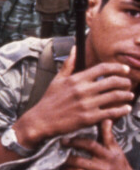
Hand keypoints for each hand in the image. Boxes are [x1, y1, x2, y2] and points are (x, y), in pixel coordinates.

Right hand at [16, 50, 133, 147]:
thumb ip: (69, 64)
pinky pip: (112, 112)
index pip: (102, 68)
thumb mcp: (57, 80)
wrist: (41, 120)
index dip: (117, 67)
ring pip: (115, 96)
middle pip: (113, 81)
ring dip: (126, 95)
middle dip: (125, 82)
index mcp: (76, 79)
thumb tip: (74, 49)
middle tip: (128, 83)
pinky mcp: (89, 118)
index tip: (124, 69)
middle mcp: (82, 90)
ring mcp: (86, 104)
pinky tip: (126, 108)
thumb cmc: (49, 101)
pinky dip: (122, 110)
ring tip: (129, 95)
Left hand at [61, 119, 139, 169]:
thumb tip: (106, 119)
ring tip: (59, 165)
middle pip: (78, 160)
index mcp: (108, 156)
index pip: (90, 145)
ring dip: (64, 169)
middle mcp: (103, 168)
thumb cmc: (121, 168)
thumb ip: (108, 136)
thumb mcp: (117, 152)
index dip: (75, 141)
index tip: (64, 140)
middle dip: (65, 157)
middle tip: (56, 154)